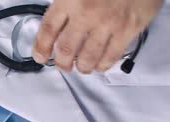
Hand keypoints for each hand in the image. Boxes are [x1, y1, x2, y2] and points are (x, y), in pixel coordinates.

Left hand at [32, 0, 163, 73]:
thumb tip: (57, 20)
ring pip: (88, 57)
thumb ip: (66, 0)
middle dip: (62, 63)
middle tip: (63, 65)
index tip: (40, 56)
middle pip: (66, 48)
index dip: (41, 47)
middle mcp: (86, 13)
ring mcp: (108, 22)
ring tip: (81, 67)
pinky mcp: (129, 28)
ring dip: (82, 67)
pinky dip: (103, 64)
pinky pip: (112, 55)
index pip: (48, 29)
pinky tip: (100, 65)